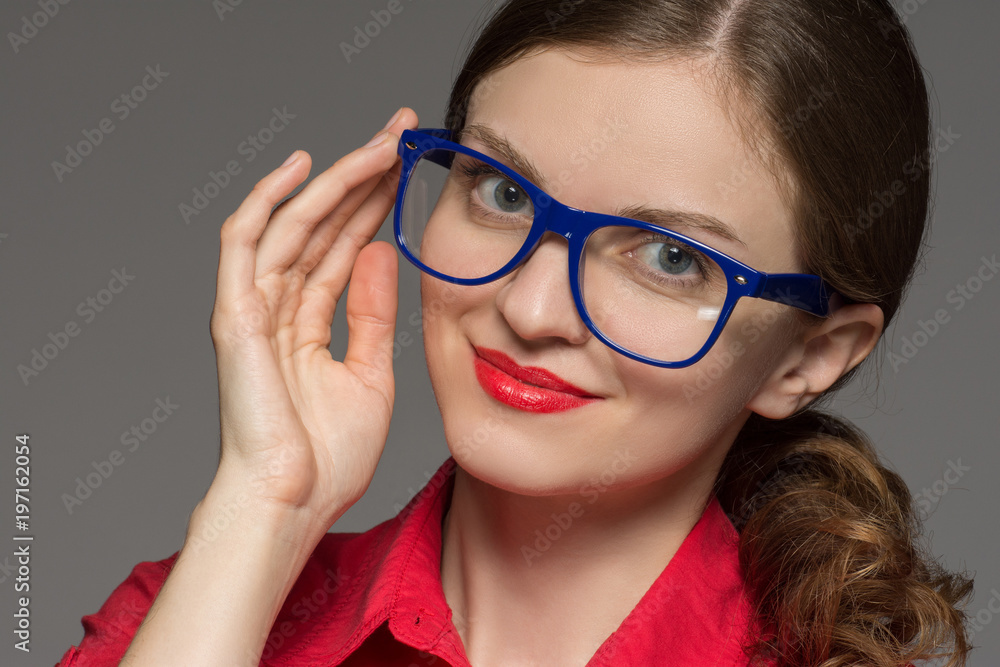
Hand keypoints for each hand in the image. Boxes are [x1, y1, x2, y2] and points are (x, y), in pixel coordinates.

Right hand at [208, 108, 417, 529]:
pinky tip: (301, 166)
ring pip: (295, 222)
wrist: (295, 504)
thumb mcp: (370, 373)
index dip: (375, 202)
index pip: (345, 245)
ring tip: (381, 142)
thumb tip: (381, 253)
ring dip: (336, 179)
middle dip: (363, 176)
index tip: (410, 166)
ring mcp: (253, 308)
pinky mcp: (235, 315)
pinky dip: (268, 201)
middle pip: (324, 224)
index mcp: (307, 322)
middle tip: (403, 131)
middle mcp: (278, 306)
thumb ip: (371, 313)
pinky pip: (244, 243)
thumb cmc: (328, 457)